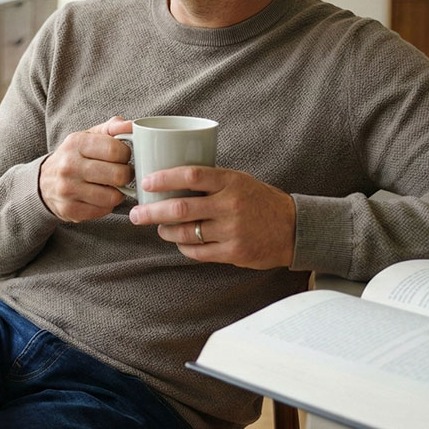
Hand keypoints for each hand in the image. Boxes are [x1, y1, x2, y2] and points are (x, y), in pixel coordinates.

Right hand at [38, 116, 133, 222]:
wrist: (44, 182)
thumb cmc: (74, 157)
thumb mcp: (89, 136)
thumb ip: (112, 128)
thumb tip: (131, 125)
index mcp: (75, 143)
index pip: (115, 150)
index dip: (126, 154)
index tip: (122, 156)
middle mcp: (69, 166)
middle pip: (118, 175)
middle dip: (126, 174)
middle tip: (121, 173)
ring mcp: (68, 189)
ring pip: (113, 196)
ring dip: (118, 192)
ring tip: (111, 185)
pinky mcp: (70, 209)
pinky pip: (104, 210)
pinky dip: (107, 204)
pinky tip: (100, 196)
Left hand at [127, 167, 295, 268]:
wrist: (292, 228)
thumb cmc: (259, 200)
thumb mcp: (239, 180)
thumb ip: (211, 180)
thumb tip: (171, 178)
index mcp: (230, 182)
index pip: (191, 175)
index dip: (164, 178)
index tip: (146, 182)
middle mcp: (229, 205)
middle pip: (180, 208)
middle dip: (152, 212)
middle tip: (136, 214)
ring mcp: (231, 231)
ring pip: (186, 232)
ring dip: (166, 231)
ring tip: (158, 228)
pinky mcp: (233, 253)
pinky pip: (198, 252)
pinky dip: (183, 247)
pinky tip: (178, 242)